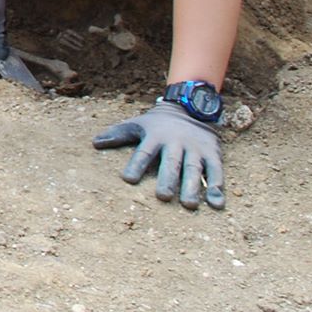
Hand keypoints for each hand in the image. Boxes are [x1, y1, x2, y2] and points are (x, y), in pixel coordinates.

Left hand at [93, 100, 225, 209]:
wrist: (191, 107)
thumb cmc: (158, 123)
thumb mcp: (139, 124)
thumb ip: (119, 134)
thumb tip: (95, 143)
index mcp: (155, 136)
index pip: (144, 152)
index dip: (135, 164)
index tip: (127, 179)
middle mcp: (176, 143)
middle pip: (171, 162)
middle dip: (167, 179)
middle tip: (162, 196)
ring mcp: (196, 148)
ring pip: (194, 168)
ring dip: (192, 187)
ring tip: (189, 205)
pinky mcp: (213, 154)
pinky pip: (216, 171)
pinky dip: (217, 187)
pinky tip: (217, 204)